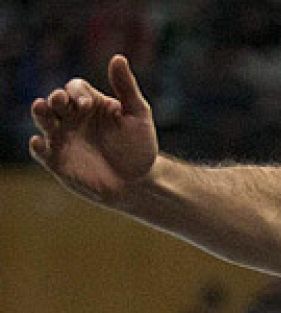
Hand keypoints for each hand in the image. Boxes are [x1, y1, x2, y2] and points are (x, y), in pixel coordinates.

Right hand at [29, 54, 158, 203]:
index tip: (88, 105)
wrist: (139, 182)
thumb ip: (126, 87)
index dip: (77, 93)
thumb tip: (118, 57)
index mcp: (90, 104)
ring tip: (41, 107)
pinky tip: (39, 142)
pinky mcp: (57, 161)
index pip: (74, 88)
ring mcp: (63, 138)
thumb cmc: (139, 147)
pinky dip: (37, 146)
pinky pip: (40, 151)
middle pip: (55, 101)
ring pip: (44, 120)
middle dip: (56, 99)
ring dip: (41, 113)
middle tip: (60, 101)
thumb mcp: (138, 115)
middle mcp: (72, 118)